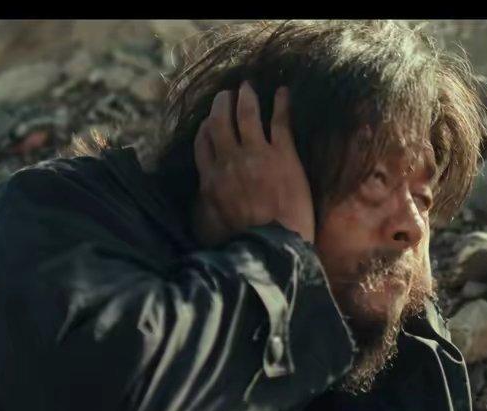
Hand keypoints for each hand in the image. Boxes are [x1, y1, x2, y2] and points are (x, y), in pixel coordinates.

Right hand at [191, 82, 314, 246]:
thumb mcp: (211, 227)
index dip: (205, 128)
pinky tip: (284, 92)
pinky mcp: (284, 155)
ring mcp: (257, 155)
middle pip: (220, 123)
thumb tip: (202, 200)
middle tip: (226, 94)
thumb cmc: (243, 243)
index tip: (209, 120)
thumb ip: (205, 207)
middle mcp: (230, 161)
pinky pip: (280, 121)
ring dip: (246, 97)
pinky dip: (281, 103)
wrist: (273, 247)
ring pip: (247, 115)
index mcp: (211, 180)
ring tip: (248, 87)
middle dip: (221, 105)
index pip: (203, 144)